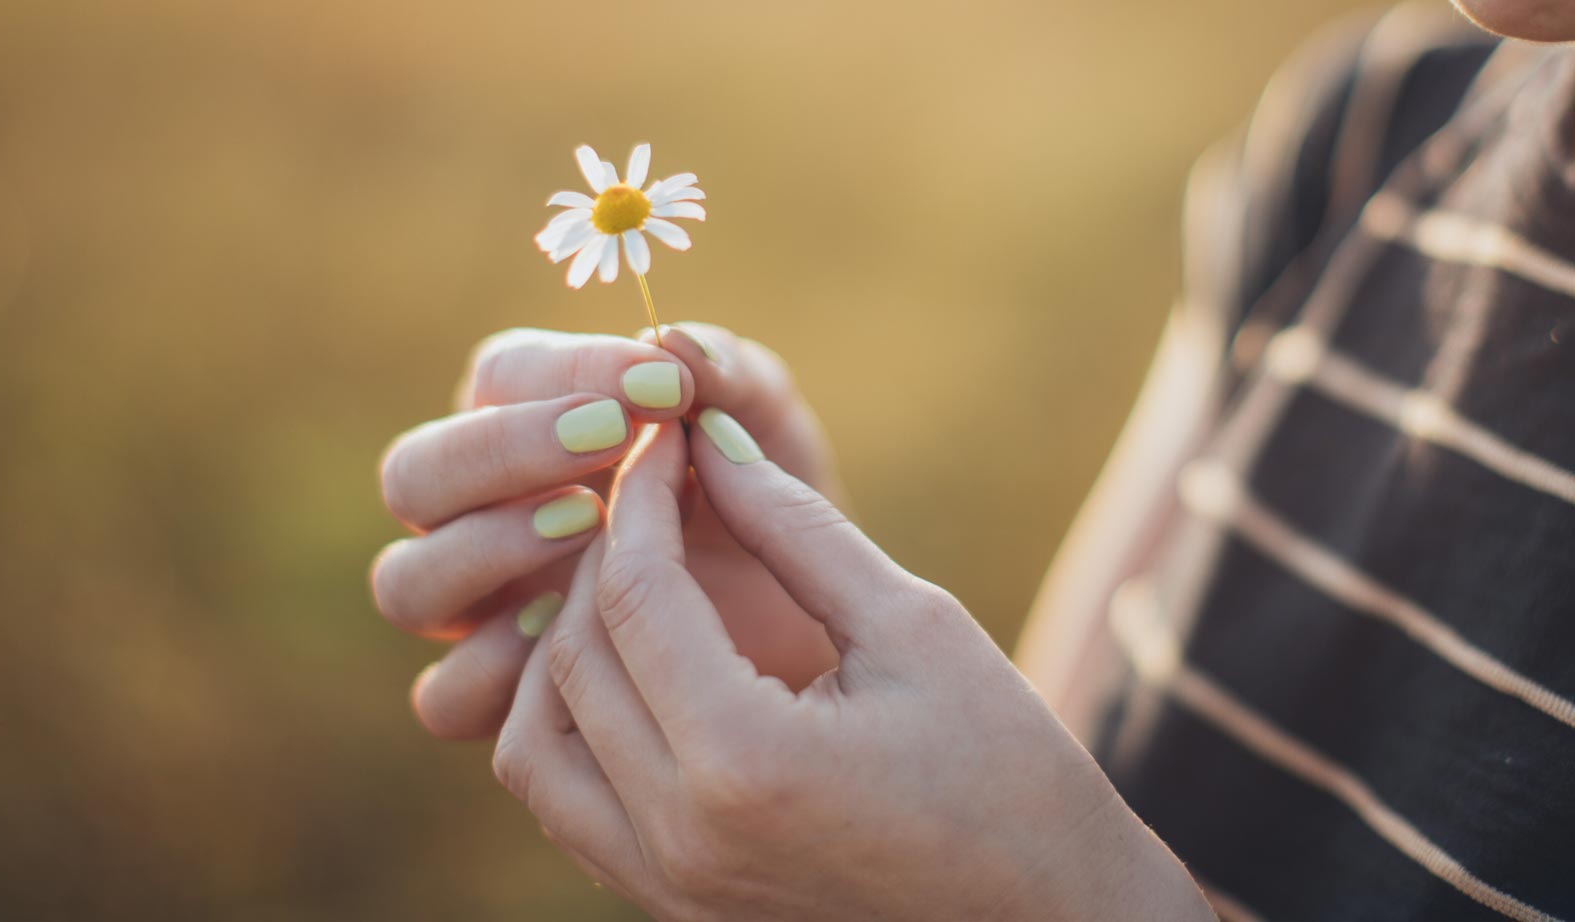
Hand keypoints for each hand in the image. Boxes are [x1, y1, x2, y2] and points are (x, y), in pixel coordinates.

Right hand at [371, 325, 840, 738]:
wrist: (813, 636)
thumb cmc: (774, 513)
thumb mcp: (769, 438)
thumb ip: (733, 381)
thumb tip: (675, 341)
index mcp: (529, 425)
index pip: (498, 377)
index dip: (566, 372)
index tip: (661, 385)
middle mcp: (479, 515)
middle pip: (414, 474)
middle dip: (503, 451)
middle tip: (608, 442)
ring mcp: (478, 611)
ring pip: (407, 582)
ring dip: (485, 549)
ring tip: (590, 528)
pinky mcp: (497, 701)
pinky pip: (445, 696)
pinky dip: (495, 668)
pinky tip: (580, 633)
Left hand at [492, 416, 1211, 920]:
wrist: (1048, 918)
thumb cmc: (1009, 770)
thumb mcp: (913, 625)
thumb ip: (796, 527)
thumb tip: (710, 442)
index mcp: (746, 761)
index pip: (637, 595)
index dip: (643, 498)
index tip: (666, 438)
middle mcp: (680, 836)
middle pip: (575, 657)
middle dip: (603, 554)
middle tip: (655, 492)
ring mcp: (666, 885)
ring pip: (537, 740)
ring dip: (565, 644)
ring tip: (634, 579)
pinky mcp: (670, 906)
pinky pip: (567, 804)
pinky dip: (574, 721)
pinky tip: (636, 665)